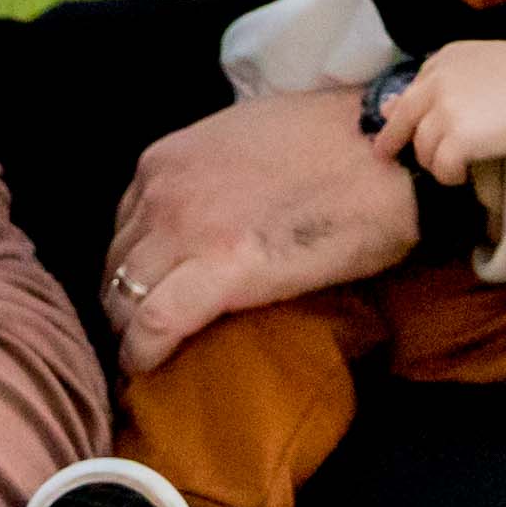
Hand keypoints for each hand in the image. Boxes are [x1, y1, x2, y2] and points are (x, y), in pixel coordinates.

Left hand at [99, 88, 412, 370]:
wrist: (387, 155)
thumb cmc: (332, 143)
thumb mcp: (242, 138)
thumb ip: (207, 175)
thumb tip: (208, 212)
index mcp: (166, 160)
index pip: (123, 227)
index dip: (131, 265)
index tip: (146, 290)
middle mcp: (162, 193)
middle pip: (117, 265)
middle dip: (124, 301)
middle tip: (143, 331)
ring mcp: (186, 232)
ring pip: (125, 299)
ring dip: (130, 332)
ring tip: (146, 355)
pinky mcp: (220, 274)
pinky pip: (155, 325)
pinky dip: (143, 353)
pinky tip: (148, 368)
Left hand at [381, 37, 505, 185]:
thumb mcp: (483, 64)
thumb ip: (445, 79)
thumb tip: (393, 102)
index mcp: (445, 59)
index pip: (413, 89)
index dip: (407, 111)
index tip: (406, 124)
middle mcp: (437, 82)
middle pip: (402, 118)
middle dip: (390, 139)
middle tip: (384, 154)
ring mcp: (444, 110)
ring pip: (422, 148)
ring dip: (434, 162)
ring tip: (451, 168)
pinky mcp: (456, 139)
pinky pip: (440, 167)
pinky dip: (449, 176)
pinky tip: (461, 176)